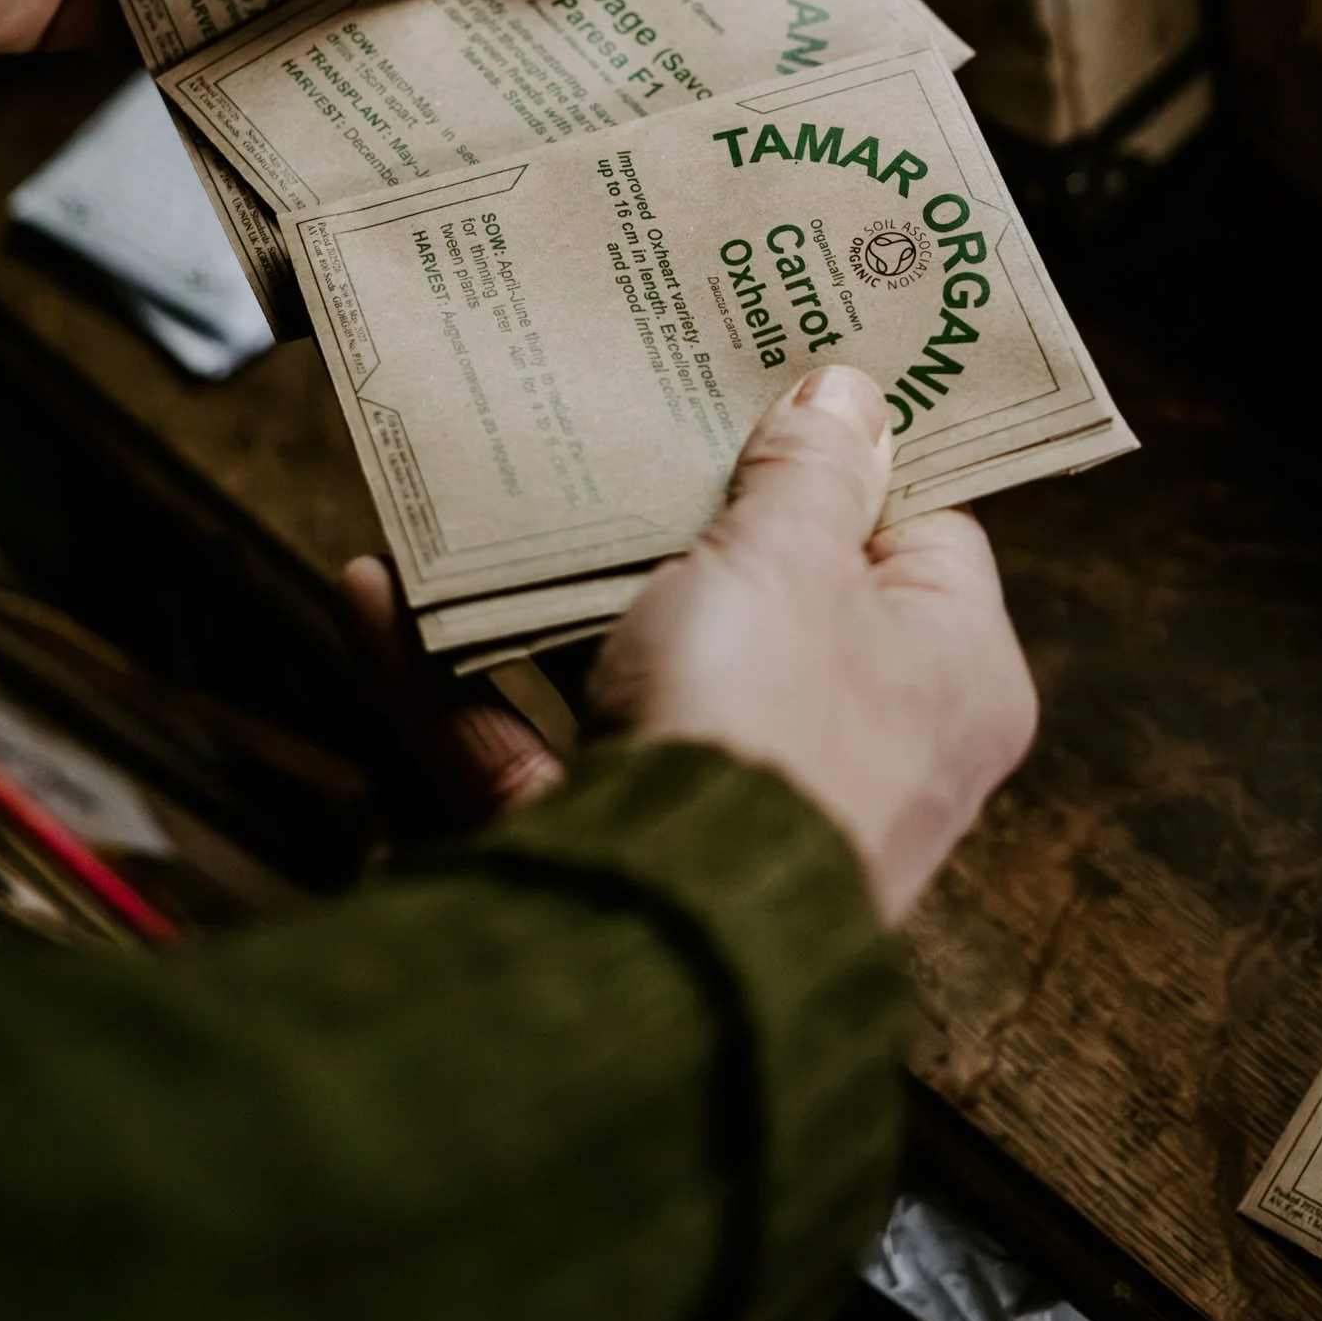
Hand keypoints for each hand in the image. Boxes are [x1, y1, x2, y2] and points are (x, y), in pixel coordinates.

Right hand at [341, 367, 1033, 917]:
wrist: (661, 942)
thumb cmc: (768, 729)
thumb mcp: (792, 557)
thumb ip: (811, 469)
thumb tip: (847, 394)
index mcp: (948, 672)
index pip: (919, 529)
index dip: (849, 454)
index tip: (776, 378)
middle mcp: (856, 745)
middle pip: (764, 596)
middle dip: (674, 517)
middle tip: (620, 411)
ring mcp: (732, 804)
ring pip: (631, 668)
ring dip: (543, 591)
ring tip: (481, 490)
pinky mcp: (619, 855)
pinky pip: (530, 747)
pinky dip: (451, 679)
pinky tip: (373, 598)